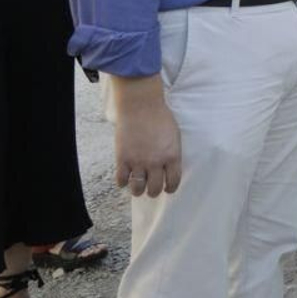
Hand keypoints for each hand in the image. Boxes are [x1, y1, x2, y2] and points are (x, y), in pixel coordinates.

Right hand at [112, 79, 182, 197]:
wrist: (141, 106)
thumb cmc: (161, 118)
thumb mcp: (175, 136)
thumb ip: (173, 153)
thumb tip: (170, 168)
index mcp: (172, 156)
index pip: (173, 182)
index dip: (170, 188)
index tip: (167, 188)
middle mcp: (156, 162)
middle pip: (154, 189)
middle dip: (153, 191)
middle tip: (151, 188)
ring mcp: (138, 161)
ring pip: (137, 189)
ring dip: (138, 190)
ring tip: (138, 186)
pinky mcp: (122, 159)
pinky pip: (121, 180)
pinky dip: (123, 182)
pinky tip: (125, 177)